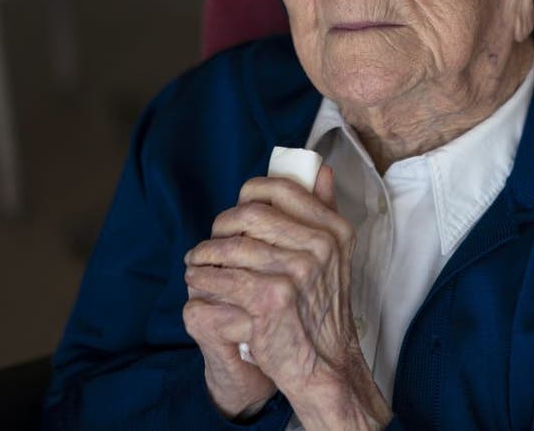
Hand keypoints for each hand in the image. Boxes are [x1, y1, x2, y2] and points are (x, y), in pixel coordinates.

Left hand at [185, 168, 390, 429]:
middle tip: (212, 241)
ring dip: (204, 254)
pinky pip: (220, 276)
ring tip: (197, 262)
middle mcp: (319, 246)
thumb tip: (321, 169)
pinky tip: (198, 281)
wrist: (325, 364)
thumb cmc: (323, 309)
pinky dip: (202, 277)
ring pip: (230, 246)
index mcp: (334, 229)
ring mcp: (296, 272)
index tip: (237, 210)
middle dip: (221, 226)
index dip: (250, 193)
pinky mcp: (270, 298)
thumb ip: (326, 210)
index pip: (282, 189)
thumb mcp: (335, 256)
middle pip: (250, 214)